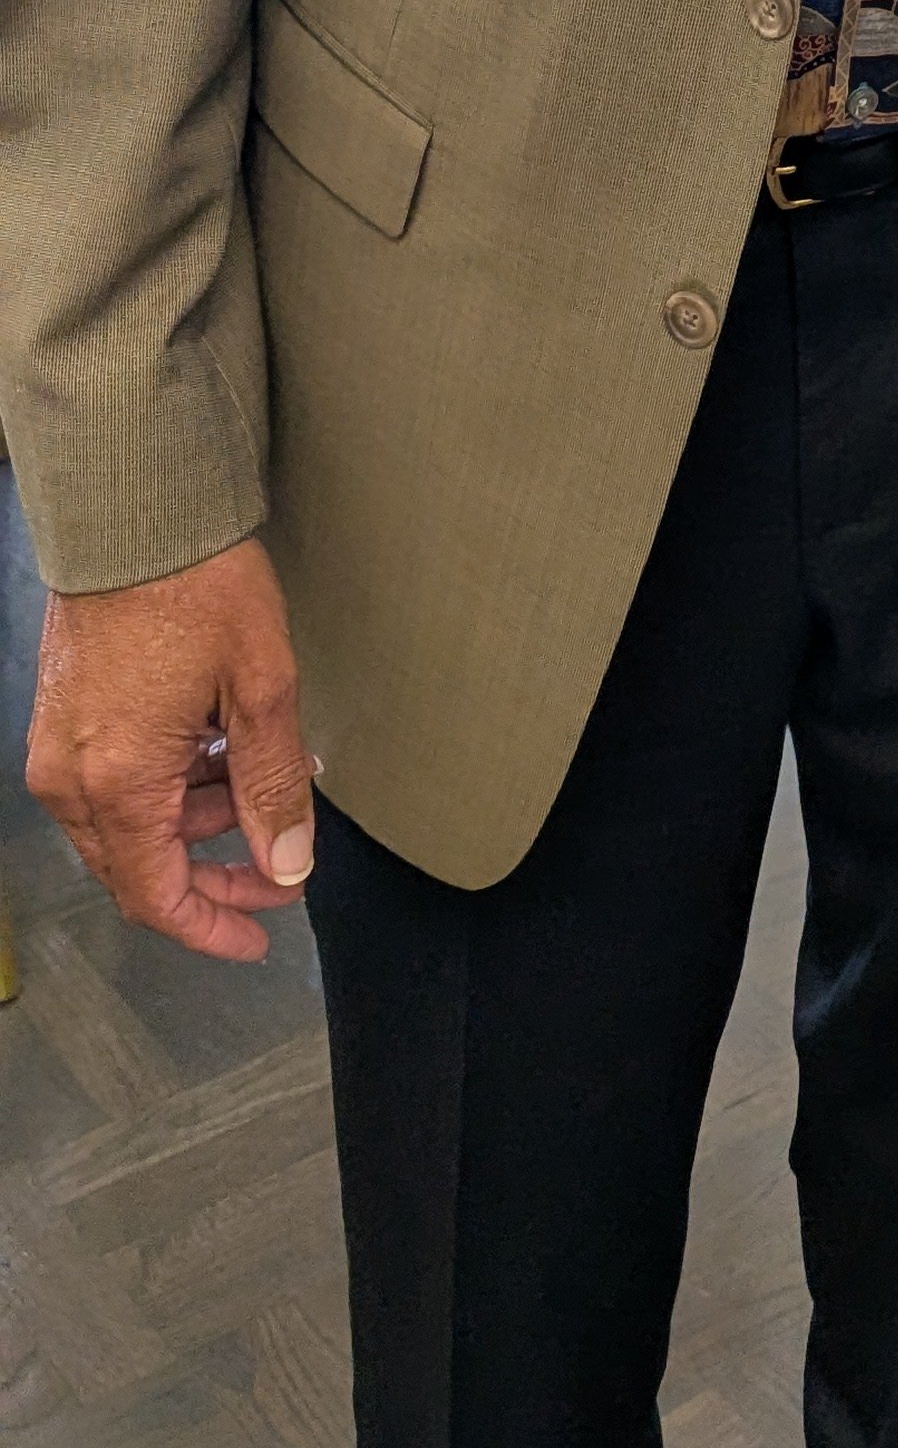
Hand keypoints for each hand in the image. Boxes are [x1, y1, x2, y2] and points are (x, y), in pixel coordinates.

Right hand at [25, 537, 316, 962]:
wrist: (135, 512)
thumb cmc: (197, 586)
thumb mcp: (263, 688)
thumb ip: (273, 786)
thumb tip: (289, 862)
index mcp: (118, 783)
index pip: (157, 896)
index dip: (211, 925)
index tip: (258, 934)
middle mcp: (71, 778)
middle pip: (139, 867)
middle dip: (214, 873)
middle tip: (280, 862)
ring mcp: (58, 748)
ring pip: (127, 825)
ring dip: (194, 821)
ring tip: (259, 780)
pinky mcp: (62, 718)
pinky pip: (111, 782)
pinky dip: (167, 783)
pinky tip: (218, 747)